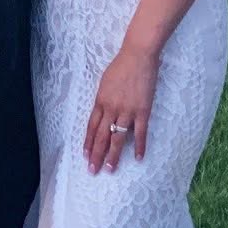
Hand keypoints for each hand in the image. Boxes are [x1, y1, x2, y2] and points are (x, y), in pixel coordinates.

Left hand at [84, 44, 159, 173]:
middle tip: (92, 170)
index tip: (85, 155)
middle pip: (101, 136)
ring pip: (118, 138)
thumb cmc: (121, 66)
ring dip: (113, 155)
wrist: (138, 56)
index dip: (88, 142)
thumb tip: (102, 112)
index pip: (91, 126)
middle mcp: (111, 108)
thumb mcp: (105, 82)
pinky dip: (140, 146)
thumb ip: (103, 99)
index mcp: (101, 101)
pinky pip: (140, 132)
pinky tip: (139, 158)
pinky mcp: (143, 110)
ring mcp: (127, 111)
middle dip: (96, 154)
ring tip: (110, 169)